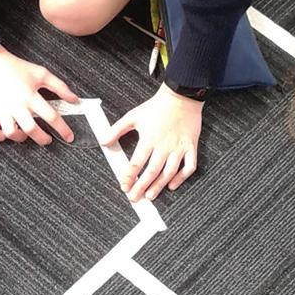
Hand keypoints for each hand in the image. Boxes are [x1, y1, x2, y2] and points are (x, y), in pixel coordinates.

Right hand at [0, 46, 78, 144]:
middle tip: (48, 140)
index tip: (69, 136)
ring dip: (21, 138)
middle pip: (32, 130)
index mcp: (30, 96)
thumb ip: (59, 86)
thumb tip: (73, 98)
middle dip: (43, 139)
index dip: (63, 129)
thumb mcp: (41, 74)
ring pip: (12, 133)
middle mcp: (17, 106)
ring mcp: (2, 111)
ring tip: (26, 134)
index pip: (51, 116)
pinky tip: (6, 132)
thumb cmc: (15, 67)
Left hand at [102, 84, 201, 201]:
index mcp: (149, 139)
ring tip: (150, 196)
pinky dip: (181, 178)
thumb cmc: (156, 107)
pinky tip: (172, 185)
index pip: (136, 163)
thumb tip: (103, 140)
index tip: (124, 186)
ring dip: (159, 186)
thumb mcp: (133, 116)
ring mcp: (178, 148)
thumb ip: (117, 129)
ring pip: (169, 172)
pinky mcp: (191, 147)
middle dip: (141, 186)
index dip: (129, 176)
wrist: (180, 97)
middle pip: (151, 171)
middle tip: (134, 197)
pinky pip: (189, 166)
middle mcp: (164, 146)